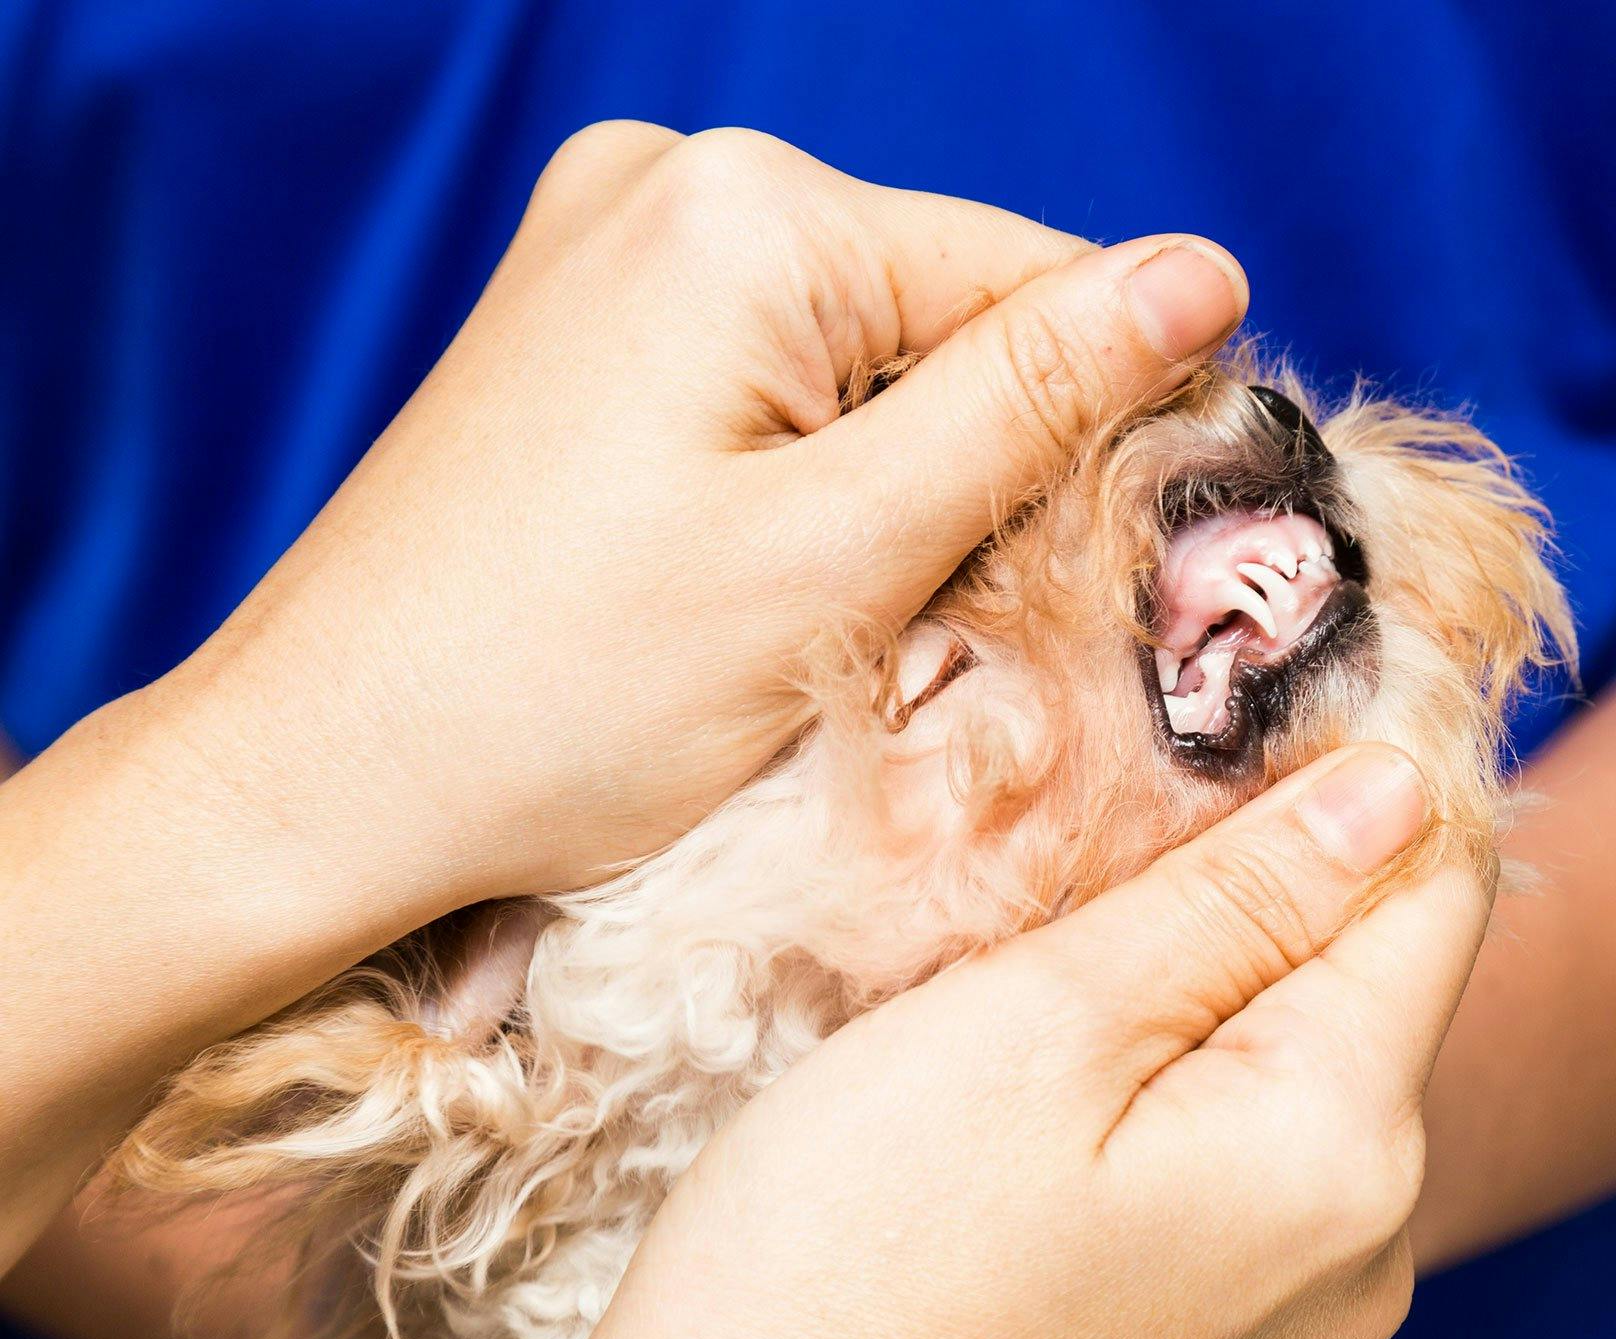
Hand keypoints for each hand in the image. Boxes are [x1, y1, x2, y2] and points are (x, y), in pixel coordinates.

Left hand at [0, 125, 1244, 1261]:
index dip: (1105, 428)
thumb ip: (1033, 404)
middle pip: (942, 316)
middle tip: (930, 626)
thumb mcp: (843, 556)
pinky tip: (757, 584)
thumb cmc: (563, 697)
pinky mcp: (581, 329)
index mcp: (745, 209)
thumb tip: (1203, 272)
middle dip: (977, 466)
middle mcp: (668, 183)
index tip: (1109, 573)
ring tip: (823, 621)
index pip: (1034, 279)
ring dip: (893, 487)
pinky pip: (767, 383)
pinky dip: (804, 481)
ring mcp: (608, 249)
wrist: (316, 782)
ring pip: (863, 361)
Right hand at [572, 744, 1485, 1338]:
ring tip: (1063, 918)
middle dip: (1264, 854)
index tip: (1252, 674)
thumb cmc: (851, 1250)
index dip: (1361, 759)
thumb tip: (1396, 783)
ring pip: (1297, 1039)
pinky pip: (1243, 1127)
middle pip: (1367, 962)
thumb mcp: (1039, 1026)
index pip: (1435, 886)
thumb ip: (1235, 901)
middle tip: (1109, 787)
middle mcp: (1364, 1235)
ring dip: (1208, 949)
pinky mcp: (1217, 1312)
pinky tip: (1064, 1034)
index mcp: (1344, 1144)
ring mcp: (1296, 1292)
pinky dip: (1178, 1048)